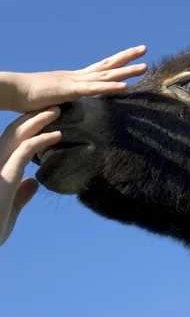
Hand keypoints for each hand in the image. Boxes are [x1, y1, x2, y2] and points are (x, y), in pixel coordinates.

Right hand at [0, 107, 60, 245]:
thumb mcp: (9, 209)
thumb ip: (20, 195)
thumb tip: (33, 182)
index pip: (10, 141)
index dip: (27, 127)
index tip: (46, 120)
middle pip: (13, 131)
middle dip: (33, 116)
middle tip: (53, 107)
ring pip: (18, 134)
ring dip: (39, 120)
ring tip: (57, 111)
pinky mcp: (4, 176)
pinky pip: (25, 150)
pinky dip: (42, 139)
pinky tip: (57, 135)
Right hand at [1, 45, 147, 112]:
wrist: (12, 90)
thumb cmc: (28, 98)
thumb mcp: (52, 100)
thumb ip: (63, 102)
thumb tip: (67, 109)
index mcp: (74, 78)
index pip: (100, 68)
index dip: (117, 62)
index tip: (131, 57)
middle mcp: (78, 76)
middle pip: (108, 64)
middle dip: (127, 57)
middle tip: (145, 49)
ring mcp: (75, 81)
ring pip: (106, 74)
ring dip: (127, 71)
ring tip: (145, 66)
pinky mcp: (70, 90)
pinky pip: (94, 88)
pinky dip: (110, 86)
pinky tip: (125, 86)